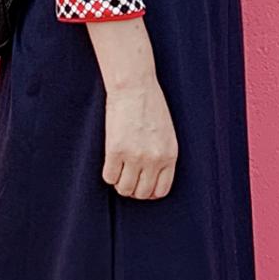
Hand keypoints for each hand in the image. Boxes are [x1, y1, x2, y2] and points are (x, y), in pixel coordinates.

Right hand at [103, 78, 177, 200]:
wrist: (134, 86)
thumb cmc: (150, 105)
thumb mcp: (166, 133)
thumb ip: (161, 155)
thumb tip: (150, 177)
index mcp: (170, 155)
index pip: (161, 190)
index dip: (149, 191)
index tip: (141, 184)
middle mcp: (154, 159)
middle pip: (141, 193)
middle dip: (133, 189)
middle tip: (127, 177)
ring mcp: (135, 156)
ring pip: (124, 188)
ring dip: (120, 183)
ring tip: (119, 170)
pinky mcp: (116, 150)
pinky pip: (109, 177)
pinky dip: (109, 173)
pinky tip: (111, 161)